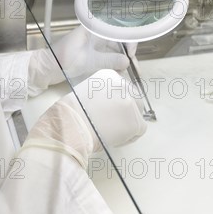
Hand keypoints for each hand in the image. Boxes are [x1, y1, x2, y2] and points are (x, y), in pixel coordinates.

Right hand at [22, 70, 146, 168]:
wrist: (72, 125)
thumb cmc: (74, 112)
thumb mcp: (89, 91)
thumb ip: (104, 92)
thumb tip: (113, 103)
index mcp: (110, 75)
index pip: (123, 87)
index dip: (117, 100)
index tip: (110, 110)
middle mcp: (124, 84)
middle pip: (134, 97)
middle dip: (126, 110)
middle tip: (114, 121)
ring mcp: (131, 102)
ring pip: (138, 113)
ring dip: (128, 122)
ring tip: (113, 131)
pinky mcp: (136, 121)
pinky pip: (139, 129)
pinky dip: (130, 136)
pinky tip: (116, 138)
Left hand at [28, 25, 129, 92]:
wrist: (48, 68)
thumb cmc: (63, 59)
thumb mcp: (87, 61)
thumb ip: (108, 60)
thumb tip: (127, 62)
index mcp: (94, 28)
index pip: (117, 29)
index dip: (128, 40)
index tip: (131, 55)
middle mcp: (97, 33)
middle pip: (119, 39)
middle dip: (128, 53)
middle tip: (135, 70)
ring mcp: (95, 43)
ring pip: (115, 49)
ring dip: (123, 61)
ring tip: (129, 75)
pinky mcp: (93, 52)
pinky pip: (109, 56)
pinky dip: (115, 64)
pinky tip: (119, 74)